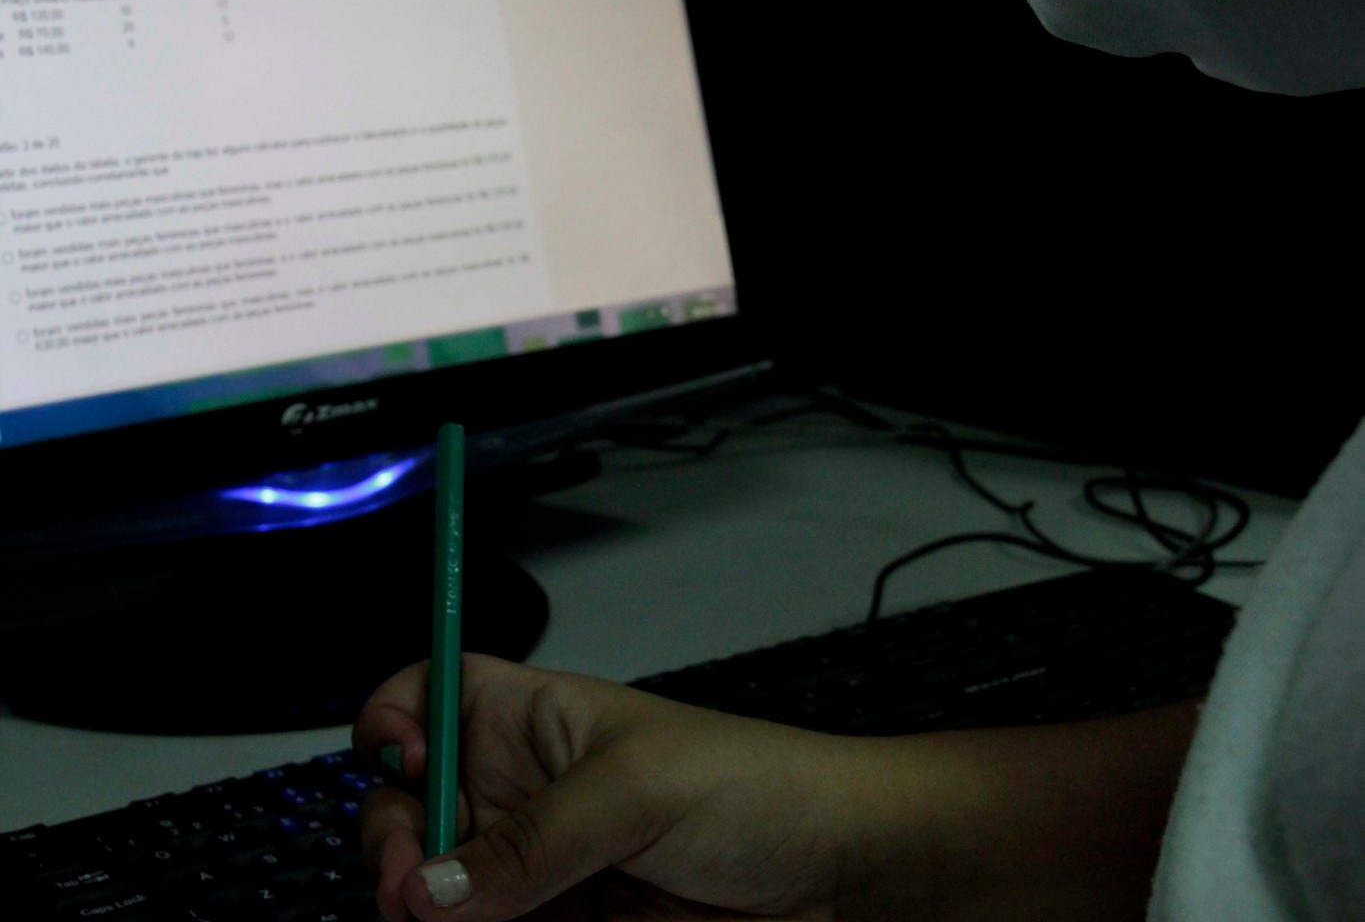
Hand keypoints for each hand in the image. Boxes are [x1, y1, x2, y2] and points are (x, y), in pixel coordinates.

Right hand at [353, 654, 1199, 921]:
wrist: (836, 877)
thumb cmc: (757, 785)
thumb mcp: (637, 789)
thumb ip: (531, 841)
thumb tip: (432, 891)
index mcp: (537, 719)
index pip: (436, 694)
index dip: (398, 714)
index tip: (393, 757)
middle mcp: (524, 791)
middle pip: (414, 806)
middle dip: (395, 839)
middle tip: (412, 885)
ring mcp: (539, 869)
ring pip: (440, 891)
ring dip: (425, 912)